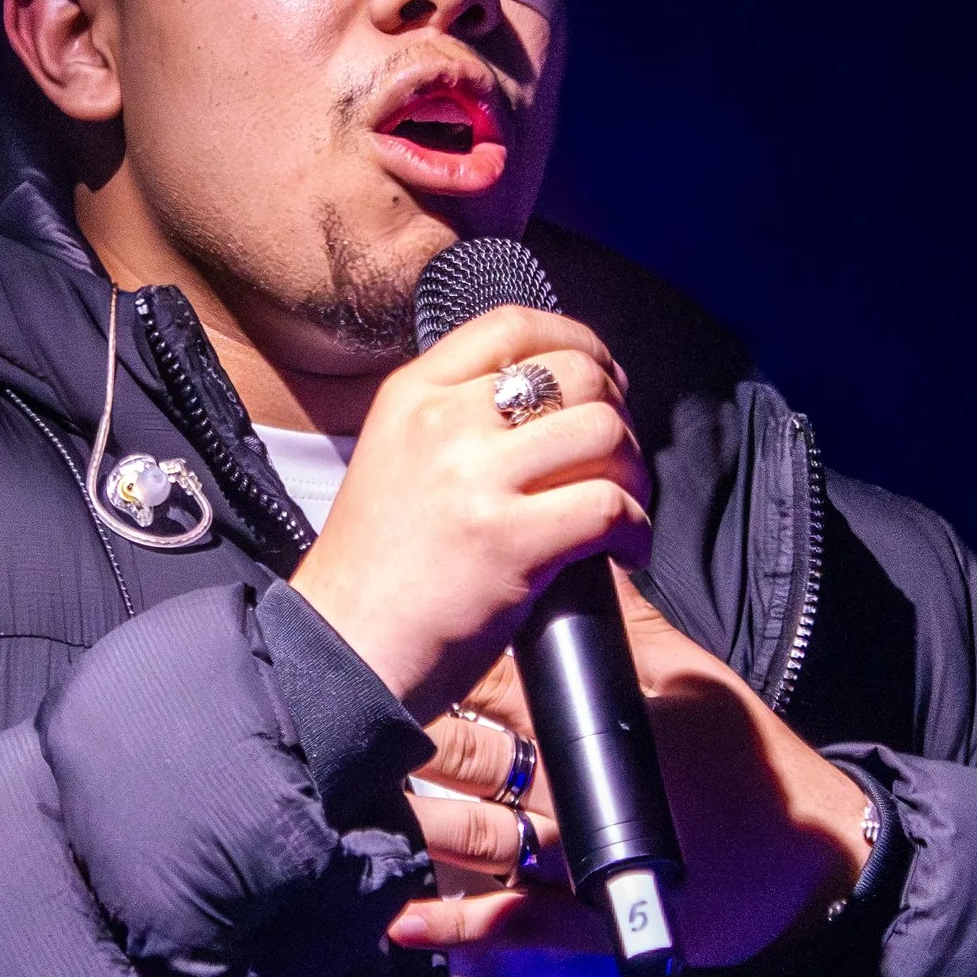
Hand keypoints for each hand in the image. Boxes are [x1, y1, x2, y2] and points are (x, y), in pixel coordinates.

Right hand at [290, 307, 647, 726]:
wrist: (339, 650)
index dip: (578, 341)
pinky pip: (610, 506)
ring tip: (626, 505)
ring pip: (603, 431)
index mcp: (412, 395)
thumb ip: (453, 419)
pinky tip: (625, 551)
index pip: (512, 326)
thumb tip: (548, 400)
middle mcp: (443, 423)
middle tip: (618, 457)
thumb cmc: (376, 570)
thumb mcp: (393, 457)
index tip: (603, 376)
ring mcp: (475, 479)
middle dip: (618, 413)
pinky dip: (637, 528)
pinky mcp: (509, 541)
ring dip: (634, 471)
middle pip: (575, 374)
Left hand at [386, 588, 872, 965]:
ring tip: (345, 804)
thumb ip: (623, 622)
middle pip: (463, 751)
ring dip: (407, 820)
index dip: (437, 658)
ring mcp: (570, 858)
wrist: (810, 863)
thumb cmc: (750, 766)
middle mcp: (568, 787)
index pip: (492, 677)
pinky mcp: (582, 922)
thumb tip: (574, 560)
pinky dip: (446, 925)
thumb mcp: (688, 676)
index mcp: (590, 720)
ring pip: (468, 833)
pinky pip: (502, 924)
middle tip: (348, 713)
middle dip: (403, 733)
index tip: (389, 638)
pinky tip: (395, 920)